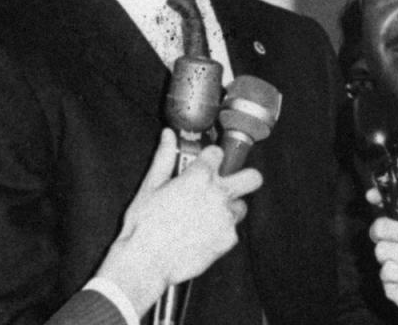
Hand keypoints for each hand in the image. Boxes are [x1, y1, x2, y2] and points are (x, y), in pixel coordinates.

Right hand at [95, 129, 262, 315]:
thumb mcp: (150, 186)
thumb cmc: (144, 224)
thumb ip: (164, 157)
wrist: (146, 262)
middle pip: (253, 178)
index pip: (218, 153)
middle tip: (229, 184)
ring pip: (242, 206)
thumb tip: (168, 135)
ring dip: (229, 208)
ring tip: (207, 216)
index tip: (204, 164)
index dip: (210, 158)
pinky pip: (232, 231)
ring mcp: (226, 217)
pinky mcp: (228, 239)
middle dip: (244, 178)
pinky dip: (220, 232)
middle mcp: (219, 194)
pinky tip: (202, 236)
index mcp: (200, 176)